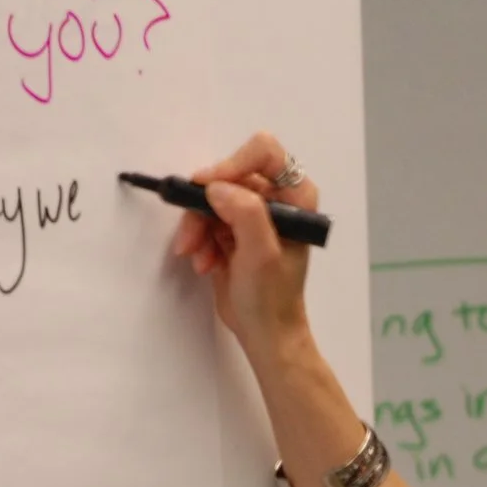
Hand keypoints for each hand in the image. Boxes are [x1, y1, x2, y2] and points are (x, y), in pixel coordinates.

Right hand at [171, 130, 318, 358]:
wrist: (264, 334)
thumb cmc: (272, 297)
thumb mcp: (261, 254)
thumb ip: (244, 212)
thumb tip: (215, 187)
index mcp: (295, 197)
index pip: (264, 153)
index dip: (232, 164)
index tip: (205, 187)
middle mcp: (275, 198)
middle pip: (229, 176)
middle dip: (205, 206)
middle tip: (191, 238)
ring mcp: (252, 214)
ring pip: (211, 198)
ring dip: (198, 227)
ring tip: (197, 257)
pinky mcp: (232, 231)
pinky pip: (205, 219)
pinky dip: (199, 240)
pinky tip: (204, 264)